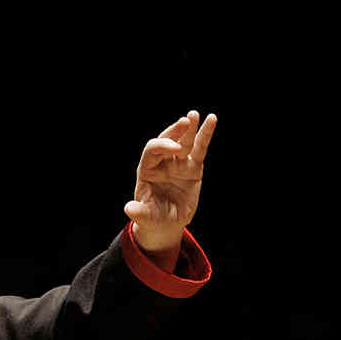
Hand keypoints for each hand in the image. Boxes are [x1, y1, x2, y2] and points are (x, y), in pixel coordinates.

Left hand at [125, 110, 216, 257]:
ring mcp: (178, 163)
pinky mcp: (193, 166)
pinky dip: (205, 134)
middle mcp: (162, 162)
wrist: (167, 223)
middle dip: (175, 131)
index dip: (162, 147)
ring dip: (189, 128)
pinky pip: (200, 148)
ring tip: (194, 115)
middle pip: (167, 140)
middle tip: (185, 121)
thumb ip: (139, 212)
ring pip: (184, 141)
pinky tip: (211, 120)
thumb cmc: (153, 218)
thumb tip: (128, 209)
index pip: (152, 151)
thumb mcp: (146, 217)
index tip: (176, 150)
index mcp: (147, 170)